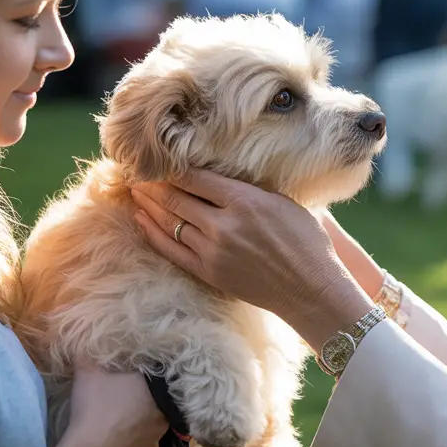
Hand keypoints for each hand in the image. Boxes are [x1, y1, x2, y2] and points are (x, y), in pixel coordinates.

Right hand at [5, 365, 167, 446]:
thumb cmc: (93, 407)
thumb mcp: (86, 373)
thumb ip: (88, 353)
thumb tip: (85, 339)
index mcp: (154, 384)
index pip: (157, 370)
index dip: (146, 368)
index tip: (136, 367)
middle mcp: (164, 405)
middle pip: (159, 392)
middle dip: (147, 389)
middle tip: (131, 387)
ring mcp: (160, 428)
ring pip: (157, 412)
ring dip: (146, 409)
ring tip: (129, 406)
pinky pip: (149, 431)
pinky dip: (140, 428)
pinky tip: (126, 426)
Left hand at [130, 170, 372, 345]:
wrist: (310, 288)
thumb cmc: (306, 242)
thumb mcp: (283, 202)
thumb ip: (250, 188)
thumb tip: (223, 174)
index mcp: (245, 201)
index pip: (196, 177)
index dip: (173, 167)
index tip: (160, 159)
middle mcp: (224, 224)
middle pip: (176, 198)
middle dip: (153, 184)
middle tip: (136, 172)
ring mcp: (213, 250)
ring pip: (169, 222)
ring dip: (149, 205)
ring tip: (136, 191)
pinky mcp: (208, 272)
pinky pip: (170, 249)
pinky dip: (151, 232)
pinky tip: (141, 219)